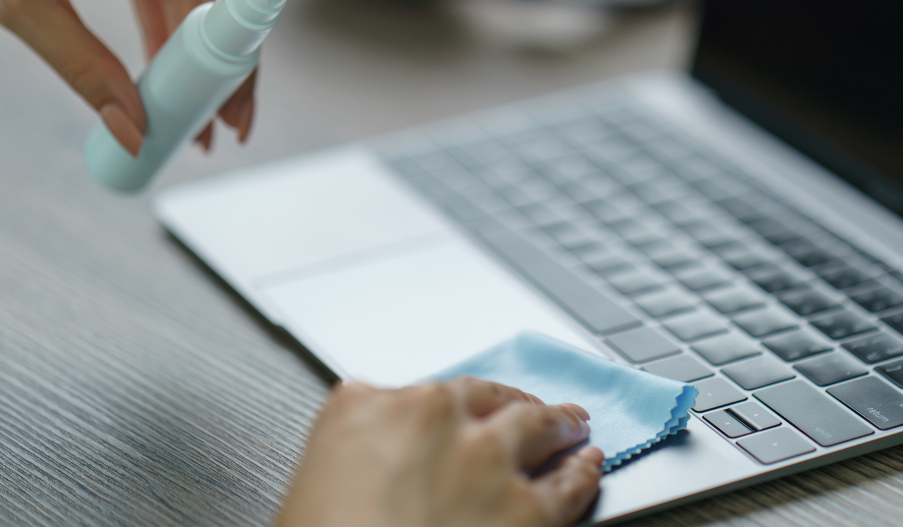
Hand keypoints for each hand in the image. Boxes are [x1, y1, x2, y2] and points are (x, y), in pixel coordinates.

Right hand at [275, 378, 604, 526]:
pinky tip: (590, 467)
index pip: (426, 392)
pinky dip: (583, 473)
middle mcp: (435, 420)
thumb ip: (355, 448)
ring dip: (558, 425)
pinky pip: (568, 483)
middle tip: (533, 407)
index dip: (457, 407)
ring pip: (537, 428)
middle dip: (514, 404)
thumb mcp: (311, 478)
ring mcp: (486, 460)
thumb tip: (375, 457)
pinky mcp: (526, 509)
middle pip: (489, 399)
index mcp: (369, 408)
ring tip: (573, 424)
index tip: (467, 410)